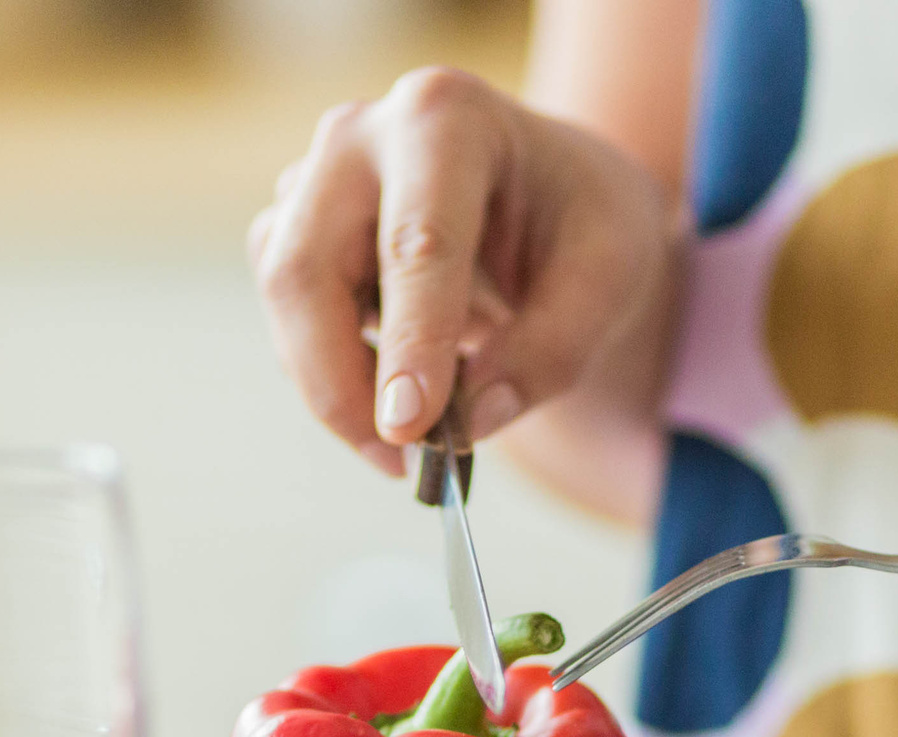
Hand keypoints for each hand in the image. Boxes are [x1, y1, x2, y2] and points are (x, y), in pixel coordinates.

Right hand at [249, 67, 674, 476]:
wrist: (554, 197)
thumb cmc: (583, 221)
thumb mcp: (612, 276)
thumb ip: (552, 349)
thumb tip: (472, 418)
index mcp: (447, 118)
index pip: (417, 243)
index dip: (409, 342)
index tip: (408, 426)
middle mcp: (359, 135)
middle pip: (306, 269)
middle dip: (340, 381)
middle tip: (399, 459)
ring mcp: (314, 180)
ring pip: (285, 300)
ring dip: (334, 387)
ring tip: (413, 445)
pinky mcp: (294, 230)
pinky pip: (289, 319)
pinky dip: (333, 376)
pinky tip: (395, 398)